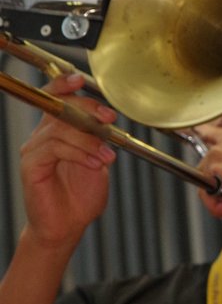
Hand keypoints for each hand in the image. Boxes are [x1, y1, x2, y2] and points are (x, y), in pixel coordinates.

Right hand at [19, 74, 114, 249]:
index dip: (64, 84)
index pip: (54, 97)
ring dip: (90, 140)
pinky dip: (79, 153)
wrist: (69, 225)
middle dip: (88, 109)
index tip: (80, 79)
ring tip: (107, 156)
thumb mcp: (98, 157)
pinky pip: (55, 148)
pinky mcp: (31, 165)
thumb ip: (98, 136)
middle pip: (59, 107)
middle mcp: (43, 136)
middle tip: (109, 119)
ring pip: (61, 129)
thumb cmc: (82, 193)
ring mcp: (34, 150)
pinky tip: (94, 164)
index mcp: (59, 129)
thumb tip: (107, 117)